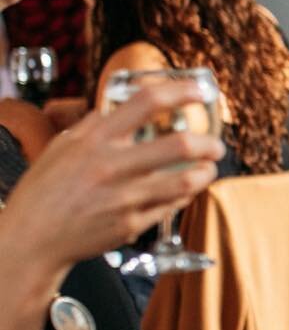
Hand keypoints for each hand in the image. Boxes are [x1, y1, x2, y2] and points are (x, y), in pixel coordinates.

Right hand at [0, 82, 222, 280]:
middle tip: (216, 145)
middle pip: (181, 146)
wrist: (31, 239)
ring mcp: (123, 198)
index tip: (200, 90)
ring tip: (208, 169)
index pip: (146, 103)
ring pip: (186, 181)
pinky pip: (172, 206)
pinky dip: (183, 197)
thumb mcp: (63, 147)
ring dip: (206, 173)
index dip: (180, 91)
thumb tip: (120, 105)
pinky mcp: (131, 224)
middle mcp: (111, 166)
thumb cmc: (45, 191)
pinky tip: (183, 192)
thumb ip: (95, 125)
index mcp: (95, 140)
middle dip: (210, 144)